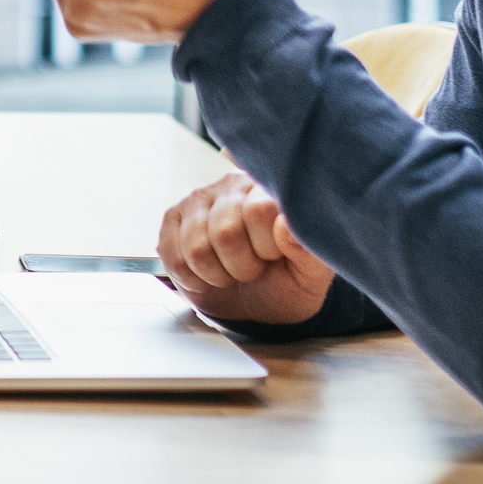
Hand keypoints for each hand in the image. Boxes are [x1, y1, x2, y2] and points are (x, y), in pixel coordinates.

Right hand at [157, 170, 338, 328]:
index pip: (258, 210)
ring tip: (231, 271)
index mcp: (270, 189)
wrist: (258, 299)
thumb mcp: (310, 272)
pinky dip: (192, 278)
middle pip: (225, 232)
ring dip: (217, 275)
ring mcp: (199, 198)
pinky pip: (172, 256)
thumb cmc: (286, 279)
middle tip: (253, 268)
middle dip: (242, 266)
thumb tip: (286, 225)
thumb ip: (306, 247)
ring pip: (196, 248)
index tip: (274, 256)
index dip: (266, 246)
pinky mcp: (173, 217)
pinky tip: (208, 274)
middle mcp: (233, 184)